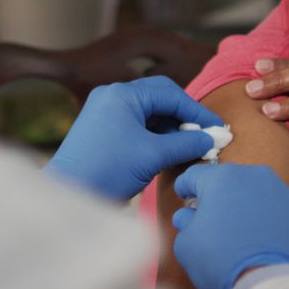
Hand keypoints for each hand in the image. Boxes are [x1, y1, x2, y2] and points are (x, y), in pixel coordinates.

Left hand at [46, 76, 223, 200]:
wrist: (70, 194)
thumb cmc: (108, 171)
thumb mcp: (153, 156)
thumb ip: (186, 143)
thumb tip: (210, 139)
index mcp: (122, 94)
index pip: (171, 95)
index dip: (198, 112)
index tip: (218, 128)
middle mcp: (112, 96)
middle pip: (160, 99)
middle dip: (185, 117)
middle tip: (206, 136)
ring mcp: (105, 111)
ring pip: (149, 113)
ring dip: (171, 128)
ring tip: (190, 148)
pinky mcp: (102, 128)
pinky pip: (137, 125)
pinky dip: (156, 136)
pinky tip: (170, 152)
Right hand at [172, 164, 288, 288]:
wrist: (269, 285)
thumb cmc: (222, 260)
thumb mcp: (186, 243)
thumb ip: (185, 222)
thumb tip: (189, 216)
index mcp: (222, 177)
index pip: (195, 175)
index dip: (185, 186)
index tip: (184, 195)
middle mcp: (256, 176)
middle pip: (229, 181)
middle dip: (219, 197)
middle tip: (213, 219)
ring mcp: (284, 194)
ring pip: (258, 195)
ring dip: (247, 208)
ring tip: (241, 233)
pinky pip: (281, 214)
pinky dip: (271, 224)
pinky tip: (264, 242)